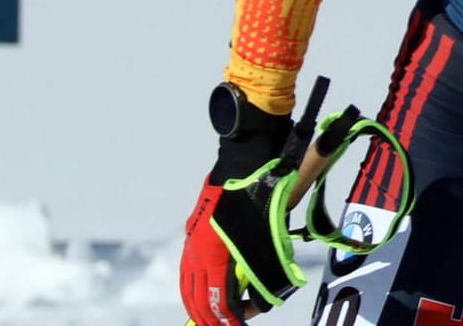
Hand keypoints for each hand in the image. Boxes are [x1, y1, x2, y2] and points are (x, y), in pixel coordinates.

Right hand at [180, 111, 302, 324]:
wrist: (248, 153)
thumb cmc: (266, 191)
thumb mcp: (272, 232)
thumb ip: (267, 267)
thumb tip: (264, 298)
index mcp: (216, 253)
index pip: (219, 300)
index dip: (231, 318)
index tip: (241, 324)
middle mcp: (198, 249)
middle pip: (198, 296)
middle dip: (211, 316)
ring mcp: (194, 237)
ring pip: (190, 282)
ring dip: (201, 301)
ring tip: (214, 315)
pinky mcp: (197, 227)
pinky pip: (191, 264)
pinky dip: (196, 282)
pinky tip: (207, 287)